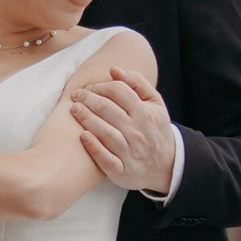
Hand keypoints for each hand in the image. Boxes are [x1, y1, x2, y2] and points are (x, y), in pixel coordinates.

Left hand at [70, 69, 175, 194]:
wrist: (167, 165)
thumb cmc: (154, 129)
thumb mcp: (155, 103)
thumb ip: (137, 83)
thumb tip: (114, 69)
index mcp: (145, 112)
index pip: (118, 91)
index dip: (99, 86)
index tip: (88, 87)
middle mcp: (137, 131)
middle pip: (107, 109)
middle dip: (87, 99)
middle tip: (75, 96)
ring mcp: (130, 152)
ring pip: (104, 131)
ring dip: (86, 118)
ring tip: (74, 110)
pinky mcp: (122, 171)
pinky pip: (106, 159)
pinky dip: (93, 147)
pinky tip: (82, 136)